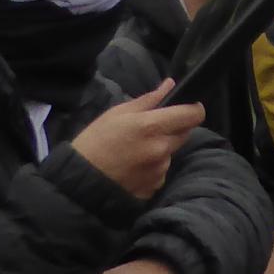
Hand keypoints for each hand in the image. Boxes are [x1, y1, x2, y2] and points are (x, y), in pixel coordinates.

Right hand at [70, 81, 204, 201]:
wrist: (79, 182)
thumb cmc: (95, 141)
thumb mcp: (117, 113)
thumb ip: (148, 100)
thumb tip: (170, 85)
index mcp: (153, 127)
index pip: (193, 115)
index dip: (193, 109)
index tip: (186, 108)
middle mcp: (162, 150)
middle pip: (185, 133)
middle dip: (174, 128)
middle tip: (151, 129)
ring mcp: (159, 172)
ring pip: (171, 153)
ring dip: (161, 149)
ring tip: (136, 151)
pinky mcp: (154, 188)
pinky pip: (161, 173)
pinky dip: (152, 168)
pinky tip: (133, 167)